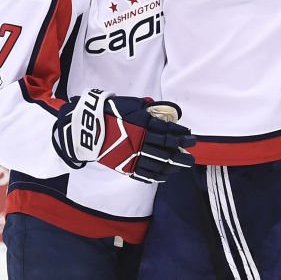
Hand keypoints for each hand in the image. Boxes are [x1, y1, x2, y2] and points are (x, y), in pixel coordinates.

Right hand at [52, 90, 195, 182]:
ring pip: (158, 164)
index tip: (190, 136)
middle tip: (192, 155)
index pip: (168, 131)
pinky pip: (145, 174)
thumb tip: (164, 111)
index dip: (181, 134)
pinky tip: (166, 175)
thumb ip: (148, 108)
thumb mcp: (132, 105)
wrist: (87, 128)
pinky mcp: (125, 166)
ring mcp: (133, 156)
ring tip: (183, 165)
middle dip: (182, 153)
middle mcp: (140, 141)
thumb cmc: (110, 112)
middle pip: (167, 150)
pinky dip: (158, 175)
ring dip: (174, 165)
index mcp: (143, 124)